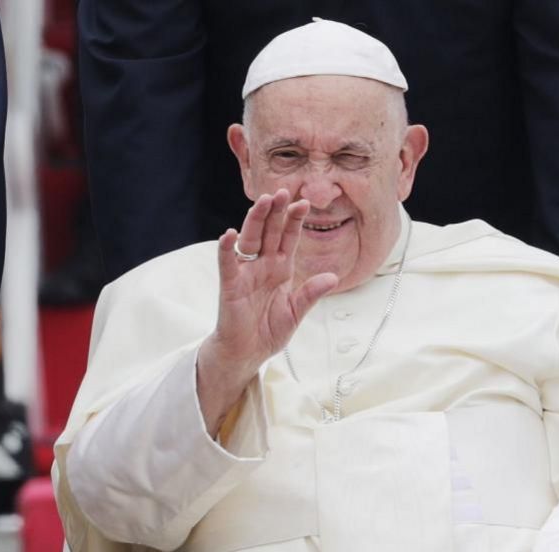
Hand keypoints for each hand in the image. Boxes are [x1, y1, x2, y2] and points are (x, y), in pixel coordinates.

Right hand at [197, 189, 337, 433]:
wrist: (247, 354)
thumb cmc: (268, 331)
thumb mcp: (295, 312)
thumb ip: (311, 294)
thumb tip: (332, 277)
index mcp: (280, 269)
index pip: (288, 238)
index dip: (294, 220)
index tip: (304, 202)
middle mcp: (263, 266)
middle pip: (269, 232)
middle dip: (276, 212)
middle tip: (283, 191)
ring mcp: (245, 273)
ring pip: (250, 240)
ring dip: (255, 220)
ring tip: (263, 202)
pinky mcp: (230, 286)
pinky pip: (228, 264)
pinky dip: (226, 249)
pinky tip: (229, 234)